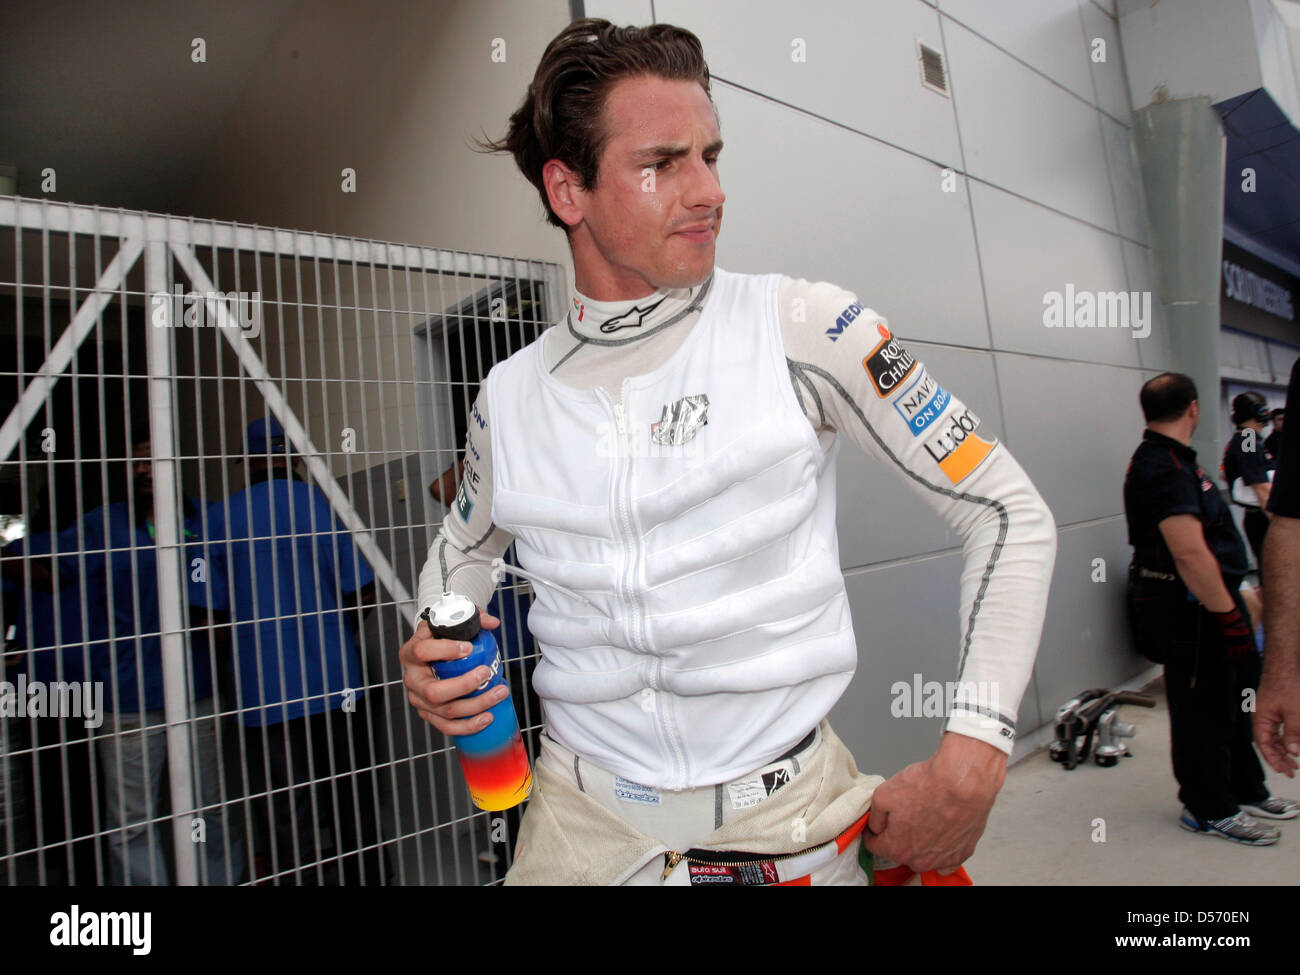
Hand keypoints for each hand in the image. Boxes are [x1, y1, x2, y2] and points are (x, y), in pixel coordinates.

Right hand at [400, 608, 501, 735]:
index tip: (469, 647)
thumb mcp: (448, 623)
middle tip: (486, 673)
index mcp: (410, 653)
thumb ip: (470, 618)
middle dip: (464, 685)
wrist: (429, 653)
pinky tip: (487, 717)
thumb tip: (492, 623)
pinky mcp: (429, 714)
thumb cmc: (439, 638)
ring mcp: (419, 699)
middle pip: (433, 690)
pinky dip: (468, 726)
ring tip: (499, 693)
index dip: (446, 650)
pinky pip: (447, 726)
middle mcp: (412, 679)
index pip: (422, 651)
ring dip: (476, 705)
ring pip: (445, 710)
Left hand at [864, 732, 1006, 873]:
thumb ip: (875, 817)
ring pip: (923, 857)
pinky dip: (941, 851)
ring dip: (920, 844)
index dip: (871, 833)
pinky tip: (940, 835)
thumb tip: (876, 826)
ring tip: (924, 821)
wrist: (963, 781)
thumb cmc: (928, 786)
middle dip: (897, 837)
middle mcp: (920, 860)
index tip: (875, 827)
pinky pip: (946, 861)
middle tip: (903, 817)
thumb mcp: (883, 794)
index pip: (875, 846)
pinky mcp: (962, 853)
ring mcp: (942, 859)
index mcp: (897, 848)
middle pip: (900, 852)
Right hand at [1212, 606, 1255, 661]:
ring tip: (1231, 662)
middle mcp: (1244, 641)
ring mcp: (1236, 642)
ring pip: (1236, 654)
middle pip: (1243, 652)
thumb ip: (1246, 630)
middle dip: (1240, 657)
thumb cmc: (1237, 619)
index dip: (1247, 652)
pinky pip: (1228, 652)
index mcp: (1248, 637)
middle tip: (1238, 661)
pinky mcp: (1229, 642)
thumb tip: (1246, 632)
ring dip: (1233, 658)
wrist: (1231, 618)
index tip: (1246, 655)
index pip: (1250, 648)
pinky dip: (1227, 656)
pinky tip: (1225, 658)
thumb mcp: (1245, 624)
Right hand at [1254, 671, 1299, 776]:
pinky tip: (1293, 744)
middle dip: (1280, 758)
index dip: (1274, 759)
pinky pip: (1279, 729)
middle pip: (1268, 743)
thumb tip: (1293, 751)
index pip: (1263, 745)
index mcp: (1260, 718)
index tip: (1285, 770)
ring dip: (1284, 750)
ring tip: (1294, 762)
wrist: (1288, 665)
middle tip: (1291, 771)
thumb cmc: (1287, 684)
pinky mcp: (1277, 709)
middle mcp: (1262, 717)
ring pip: (1274, 737)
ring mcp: (1269, 713)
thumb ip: (1293, 733)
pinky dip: (1286, 738)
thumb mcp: (1294, 713)